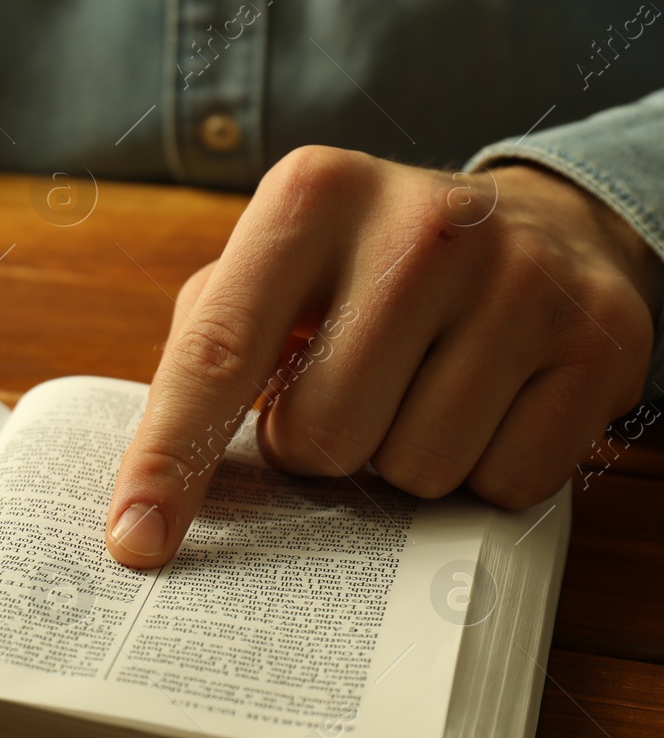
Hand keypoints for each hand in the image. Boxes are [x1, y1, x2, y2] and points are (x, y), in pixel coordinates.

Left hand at [105, 146, 663, 568]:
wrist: (539, 225)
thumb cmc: (365, 274)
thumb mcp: (272, 272)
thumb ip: (206, 354)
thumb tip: (147, 499)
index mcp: (312, 197)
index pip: (217, 354)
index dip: (170, 458)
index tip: (135, 540)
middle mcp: (423, 224)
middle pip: (322, 437)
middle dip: (318, 447)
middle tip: (347, 394)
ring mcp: (524, 279)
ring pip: (415, 471)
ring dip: (400, 461)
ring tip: (420, 390)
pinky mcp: (601, 340)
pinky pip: (504, 484)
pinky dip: (483, 471)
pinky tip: (490, 403)